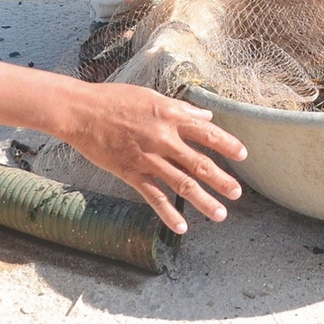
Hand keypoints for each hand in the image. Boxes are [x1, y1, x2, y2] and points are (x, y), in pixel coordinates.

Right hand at [64, 82, 246, 232]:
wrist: (80, 111)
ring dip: (204, 200)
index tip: (243, 154)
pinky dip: (169, 213)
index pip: (206, 132)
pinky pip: (154, 196)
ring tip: (220, 214)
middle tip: (237, 193)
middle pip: (199, 163)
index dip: (227, 144)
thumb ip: (181, 109)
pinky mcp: (130, 172)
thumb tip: (206, 116)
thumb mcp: (151, 97)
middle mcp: (163, 138)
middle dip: (221, 180)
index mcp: (169, 115)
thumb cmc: (114, 99)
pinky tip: (182, 226)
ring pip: (182, 183)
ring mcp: (147, 158)